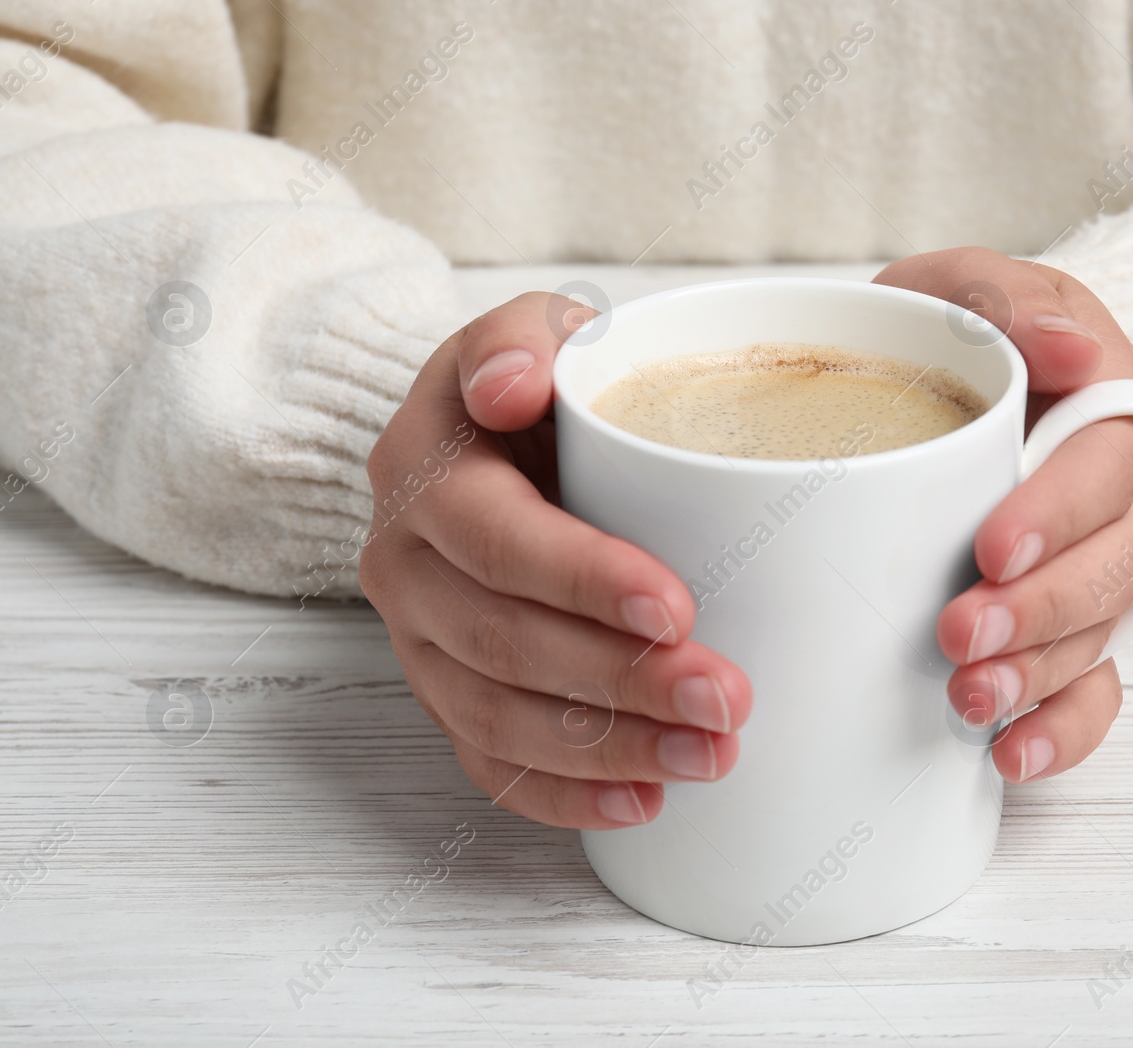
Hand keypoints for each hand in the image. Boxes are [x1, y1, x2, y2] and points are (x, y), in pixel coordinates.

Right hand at [360, 294, 751, 828]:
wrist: (497, 440)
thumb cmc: (541, 388)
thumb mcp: (536, 331)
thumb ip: (525, 338)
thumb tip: (509, 389)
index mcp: (425, 470)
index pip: (496, 538)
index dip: (582, 579)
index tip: (675, 608)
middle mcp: (406, 562)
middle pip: (506, 641)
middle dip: (621, 681)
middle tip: (726, 699)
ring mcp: (420, 639)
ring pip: (500, 716)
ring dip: (611, 748)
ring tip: (712, 756)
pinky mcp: (446, 691)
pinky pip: (490, 761)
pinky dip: (566, 794)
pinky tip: (645, 802)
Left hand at [875, 247, 1132, 783]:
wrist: (915, 381)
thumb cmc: (941, 335)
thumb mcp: (955, 288)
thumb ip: (1005, 301)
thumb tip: (1076, 347)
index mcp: (1100, 407)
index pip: (1107, 465)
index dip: (1060, 513)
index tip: (993, 546)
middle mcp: (1108, 496)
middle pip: (1112, 566)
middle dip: (1041, 610)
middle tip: (961, 633)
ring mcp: (1087, 569)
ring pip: (1099, 634)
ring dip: (1040, 676)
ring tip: (969, 701)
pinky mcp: (1060, 627)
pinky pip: (1092, 689)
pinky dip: (1063, 730)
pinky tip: (1012, 757)